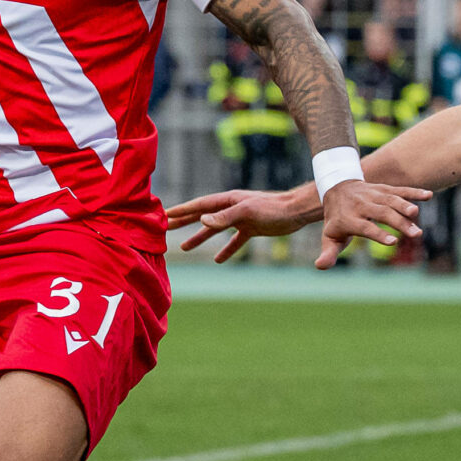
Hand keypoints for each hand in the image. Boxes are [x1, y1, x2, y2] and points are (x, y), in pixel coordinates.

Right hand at [169, 184, 319, 262]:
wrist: (295, 211)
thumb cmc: (272, 208)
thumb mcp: (246, 212)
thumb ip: (224, 217)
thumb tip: (202, 221)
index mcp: (227, 200)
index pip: (199, 205)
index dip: (182, 210)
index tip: (165, 214)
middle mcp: (231, 208)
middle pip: (203, 215)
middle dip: (184, 222)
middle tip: (166, 228)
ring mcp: (241, 219)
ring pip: (215, 229)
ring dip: (200, 238)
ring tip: (186, 247)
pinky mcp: (251, 229)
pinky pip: (234, 241)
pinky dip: (226, 250)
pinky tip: (218, 260)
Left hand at [313, 179, 429, 267]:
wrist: (337, 189)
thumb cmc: (337, 221)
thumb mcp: (330, 238)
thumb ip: (328, 253)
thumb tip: (320, 266)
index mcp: (348, 219)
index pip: (364, 227)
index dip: (378, 234)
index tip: (394, 242)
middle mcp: (361, 205)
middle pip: (381, 213)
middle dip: (398, 223)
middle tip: (416, 234)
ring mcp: (373, 195)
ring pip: (391, 200)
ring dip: (405, 206)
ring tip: (417, 216)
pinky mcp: (383, 189)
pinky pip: (399, 190)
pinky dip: (414, 192)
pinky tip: (429, 196)